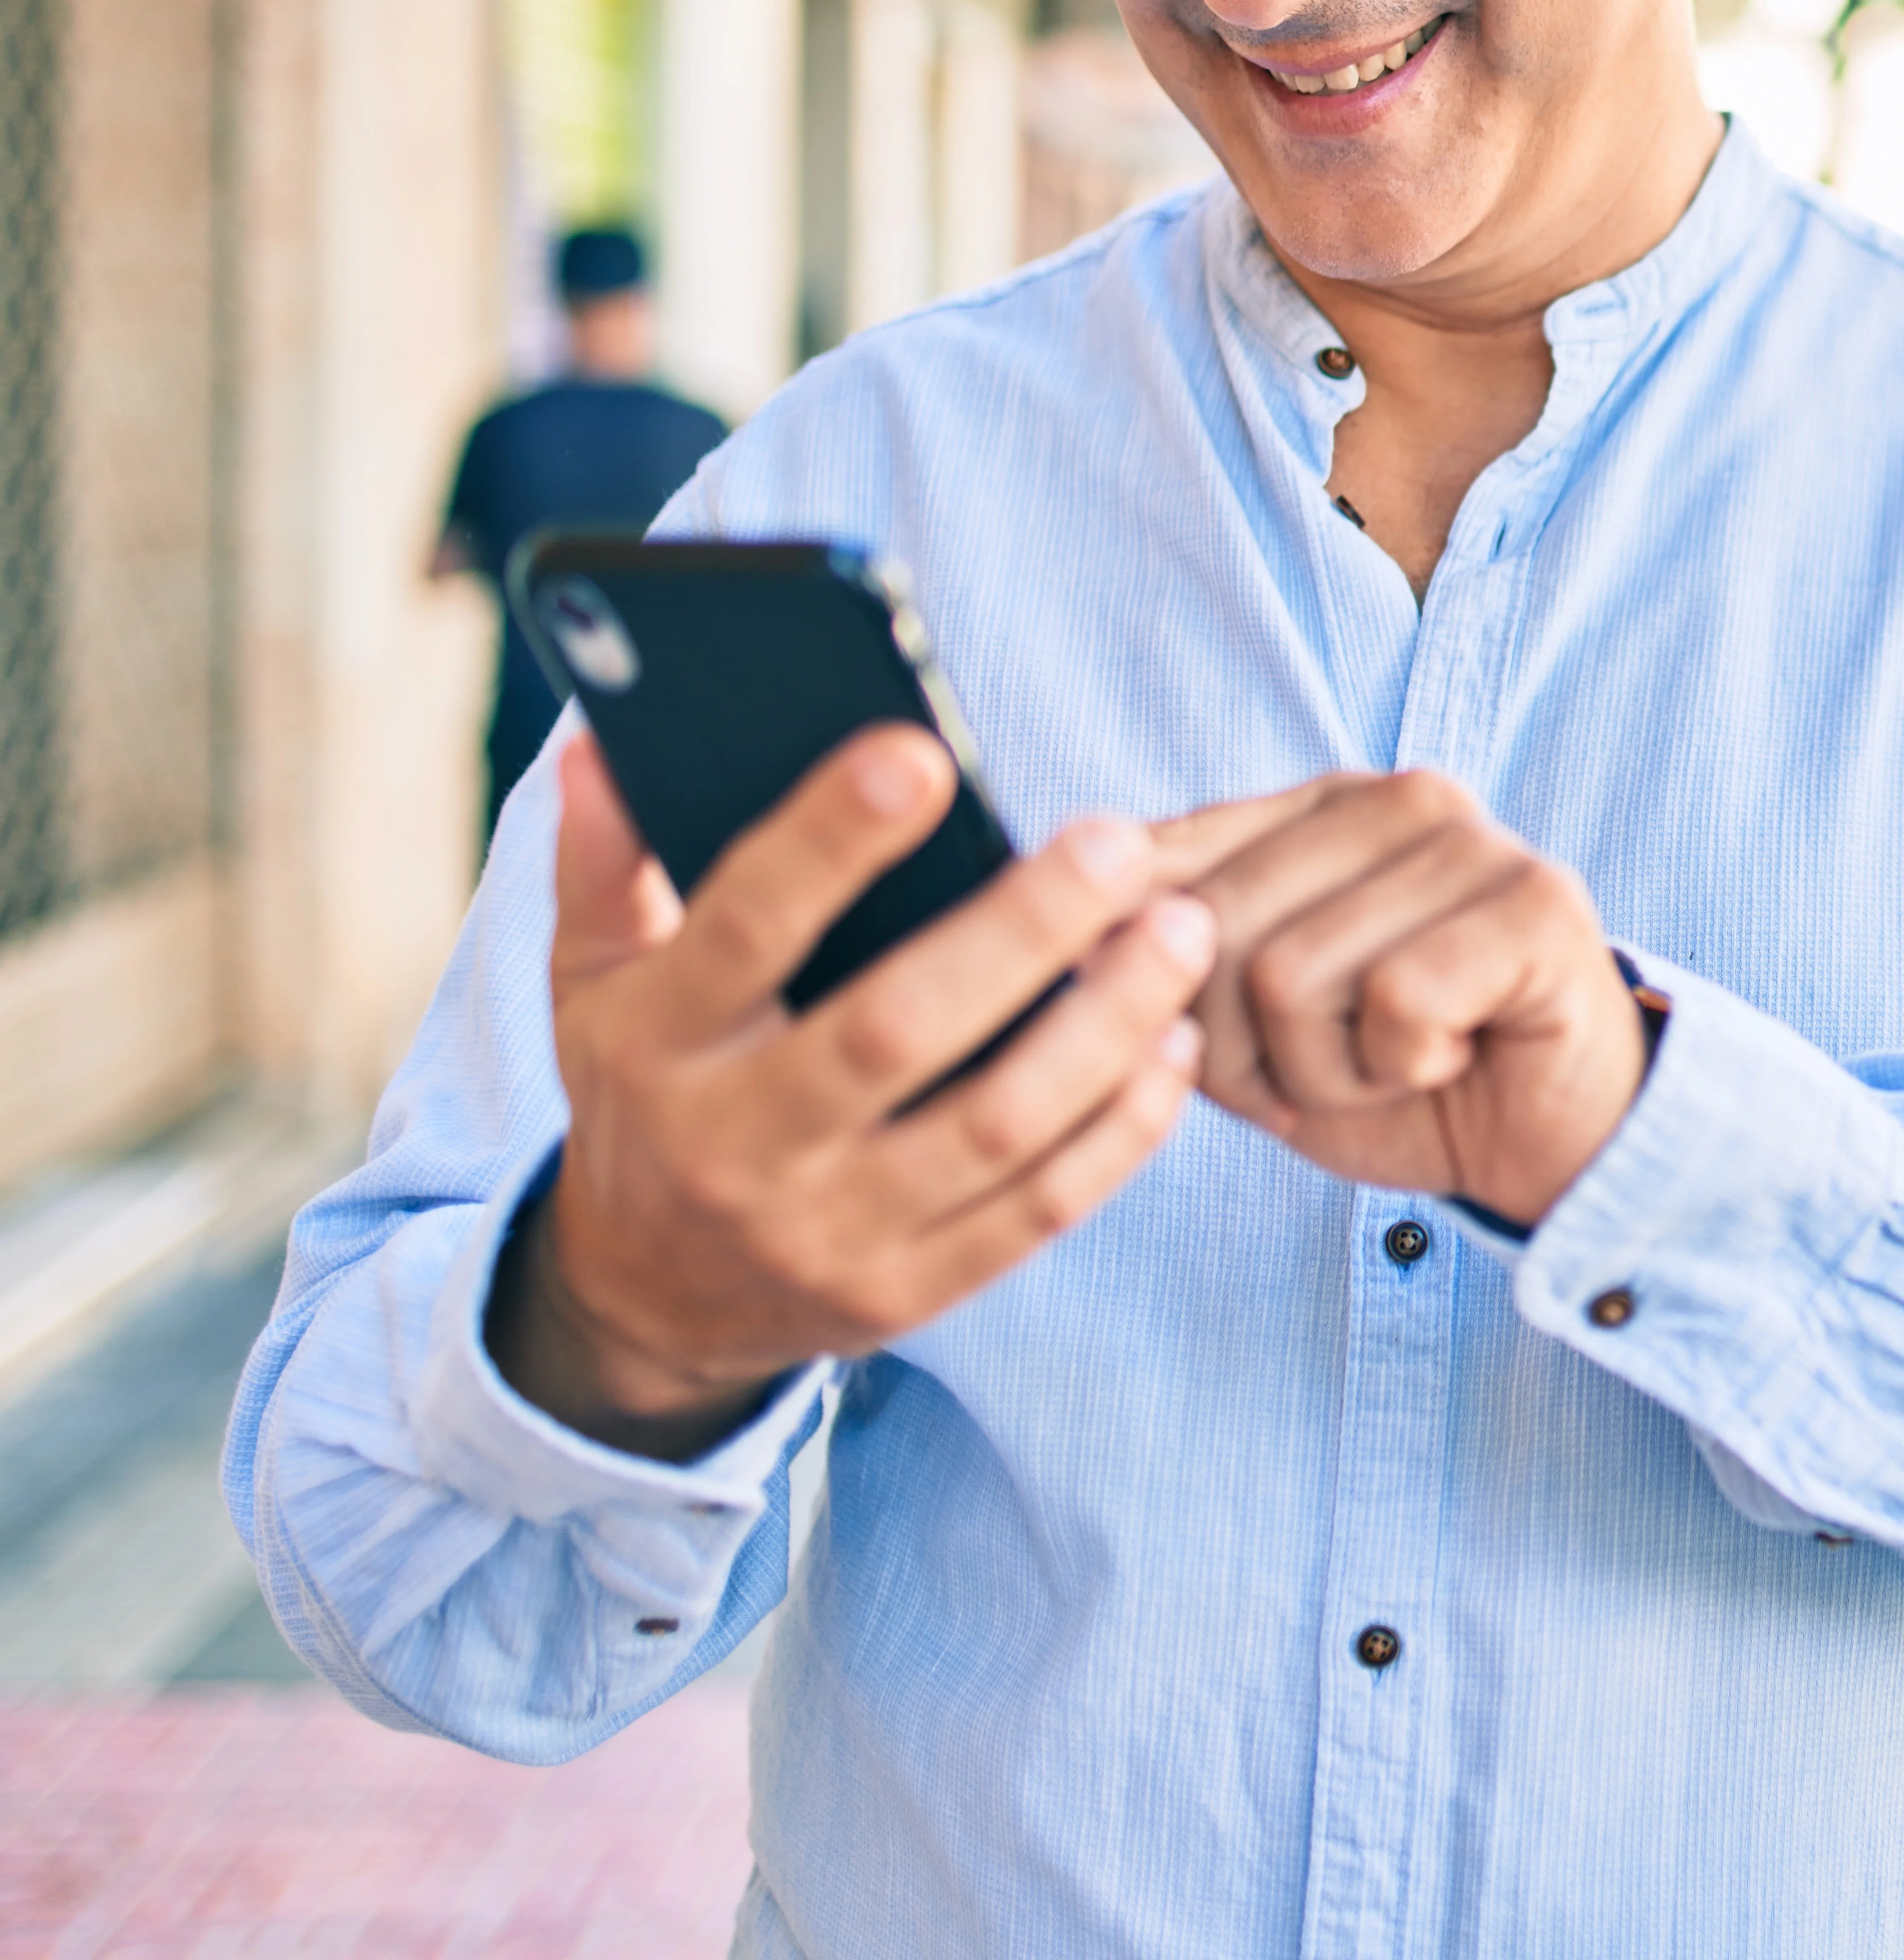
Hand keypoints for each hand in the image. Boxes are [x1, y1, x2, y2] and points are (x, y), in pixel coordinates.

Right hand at [489, 731, 1221, 1461]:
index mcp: (657, 1043)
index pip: (744, 929)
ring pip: (994, 1127)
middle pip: (898, 1030)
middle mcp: (734, 1145)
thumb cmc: (644, 1090)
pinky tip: (1173, 1046)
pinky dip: (1120, 1129)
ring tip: (1181, 932)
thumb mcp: (592, 982)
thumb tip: (606, 739)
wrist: (641, 1295)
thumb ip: (607, 861)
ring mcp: (823, 1234)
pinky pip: (1035, 1213)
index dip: (830, 842)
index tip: (922, 755)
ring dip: (1106, 1027)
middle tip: (1119, 844)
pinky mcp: (901, 1295)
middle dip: (1022, 932)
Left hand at [1151, 772, 1648, 1224]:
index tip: (1250, 1045)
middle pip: (1210, 931)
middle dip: (1247, 1049)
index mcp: (1321, 806)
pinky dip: (1407, 1066)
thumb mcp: (1252, 1025)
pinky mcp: (1537, 901)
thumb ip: (1172, 961)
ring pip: (1289, 975)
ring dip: (1329, 1069)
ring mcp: (1475, 839)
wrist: (1545, 1145)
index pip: (1157, 871)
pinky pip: (1394, 999)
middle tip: (1340, 1064)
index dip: (1174, 998)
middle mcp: (1398, 795)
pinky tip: (1453, 1056)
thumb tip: (1070, 931)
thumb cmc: (1399, 1078)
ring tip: (1402, 1060)